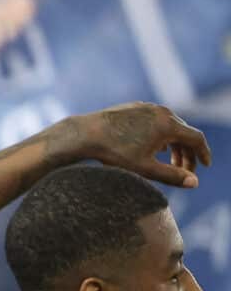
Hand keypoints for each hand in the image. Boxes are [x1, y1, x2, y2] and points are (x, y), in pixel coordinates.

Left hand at [59, 103, 211, 188]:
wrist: (86, 134)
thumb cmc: (114, 153)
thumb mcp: (144, 169)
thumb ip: (171, 176)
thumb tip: (194, 183)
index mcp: (169, 125)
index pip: (196, 139)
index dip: (203, 154)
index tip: (205, 166)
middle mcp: (163, 112)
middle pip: (184, 133)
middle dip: (186, 153)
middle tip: (183, 171)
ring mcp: (149, 107)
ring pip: (170, 126)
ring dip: (174, 145)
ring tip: (170, 162)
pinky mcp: (136, 107)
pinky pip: (155, 121)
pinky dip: (161, 135)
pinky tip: (155, 147)